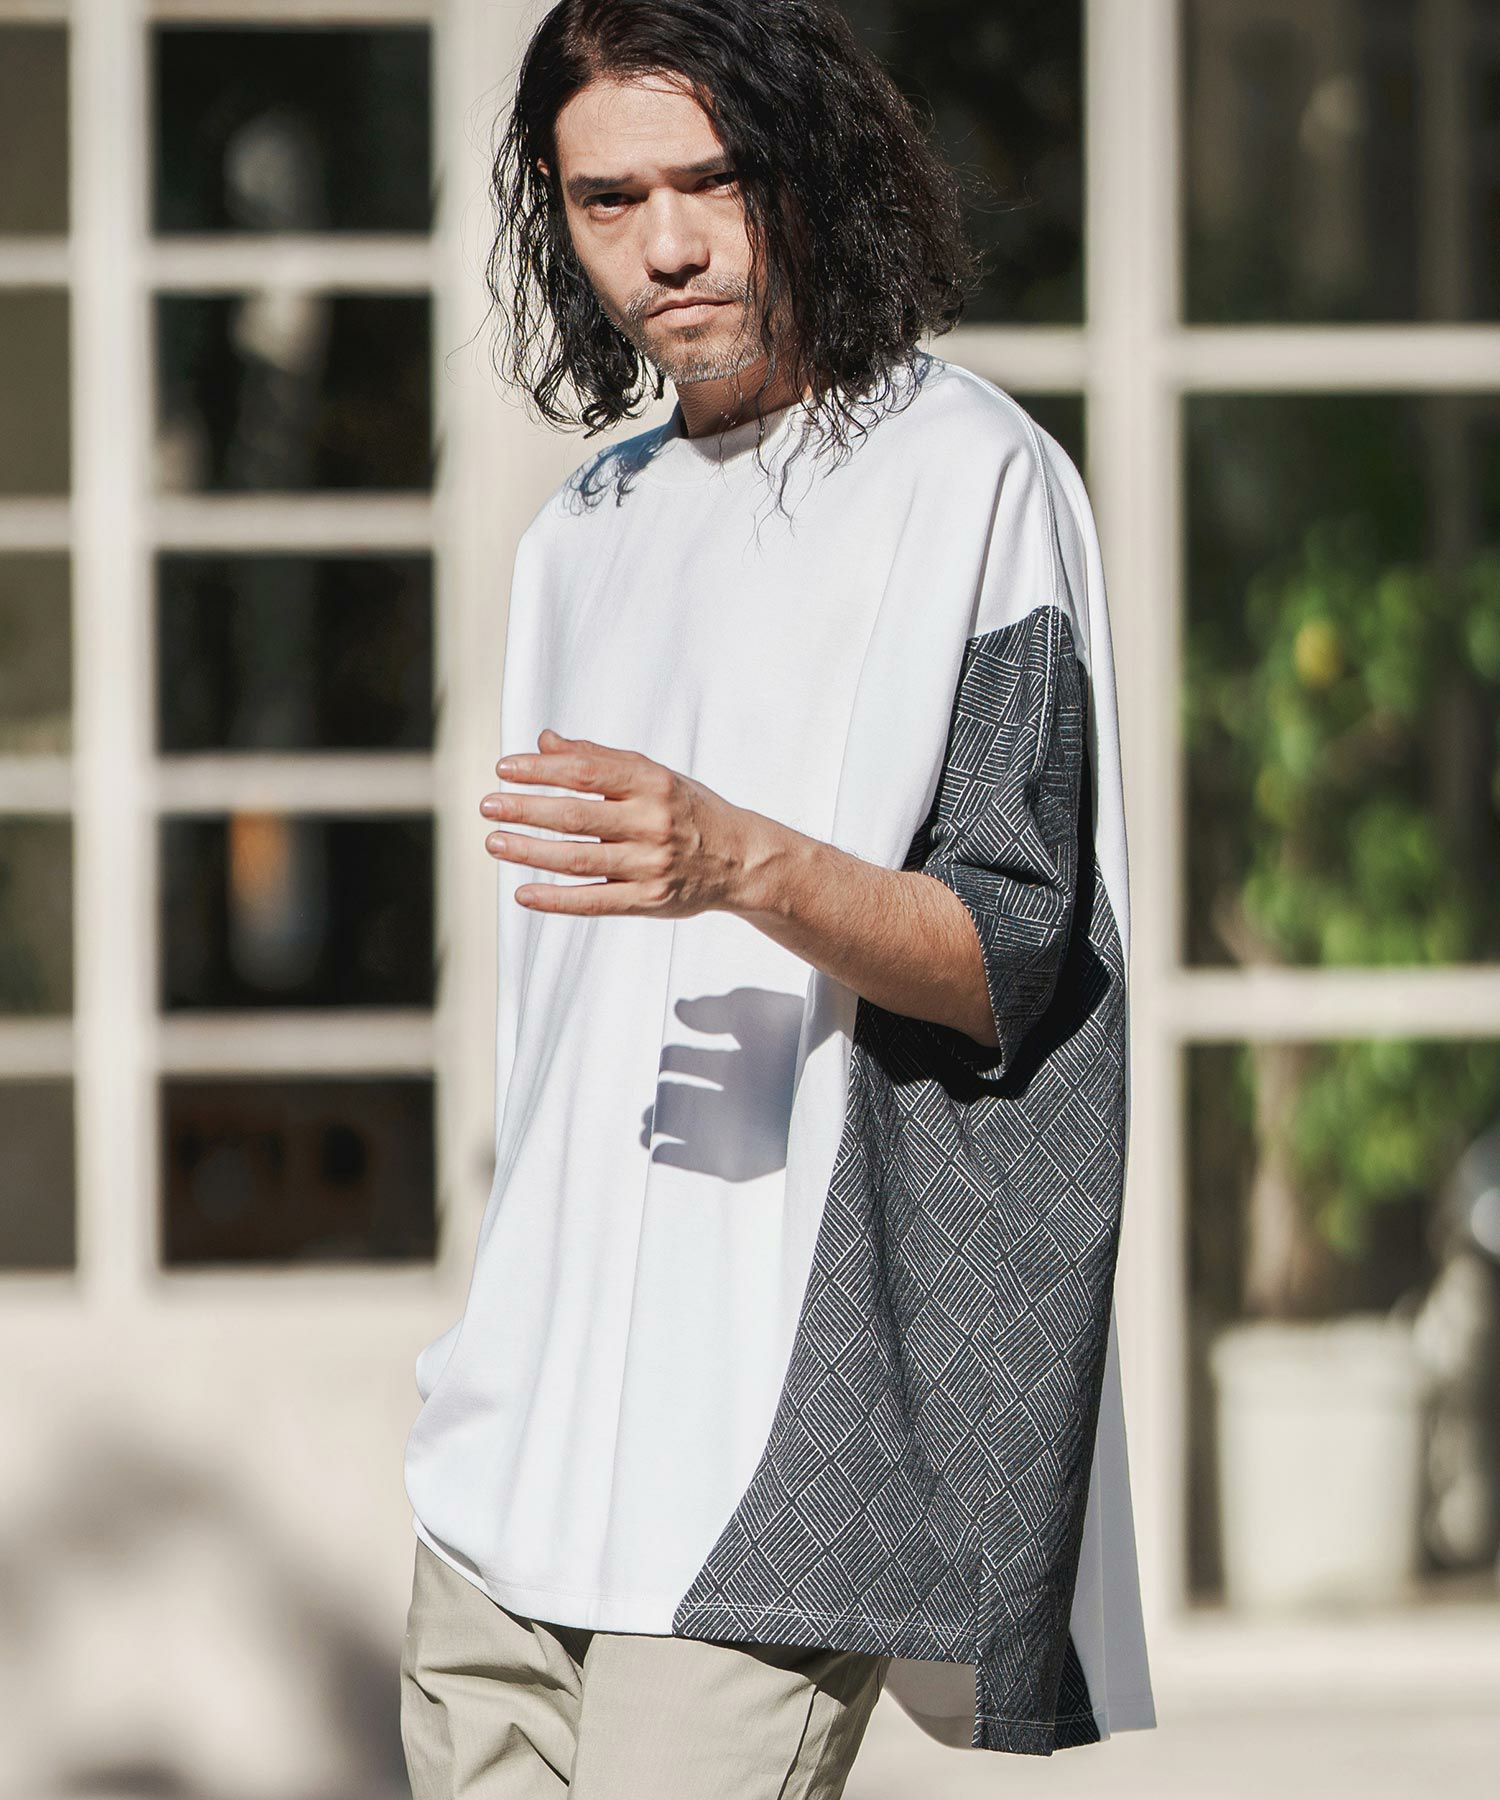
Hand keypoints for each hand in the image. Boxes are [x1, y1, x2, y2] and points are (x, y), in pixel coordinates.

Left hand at [481, 729, 755, 916]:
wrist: (741, 858)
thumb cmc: (689, 811)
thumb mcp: (653, 775)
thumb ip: (599, 759)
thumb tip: (545, 742)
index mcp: (652, 783)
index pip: (586, 771)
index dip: (541, 770)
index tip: (504, 769)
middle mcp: (653, 822)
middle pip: (576, 816)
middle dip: (526, 810)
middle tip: (488, 805)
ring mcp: (651, 864)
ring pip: (579, 859)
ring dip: (530, 852)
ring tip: (495, 843)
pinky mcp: (648, 900)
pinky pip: (594, 902)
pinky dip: (555, 900)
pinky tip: (523, 893)